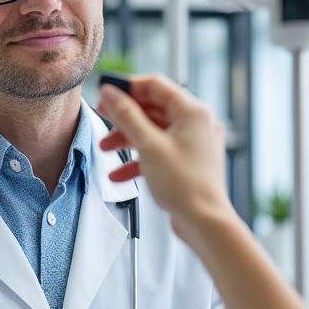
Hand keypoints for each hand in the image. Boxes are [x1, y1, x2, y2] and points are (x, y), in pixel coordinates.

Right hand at [98, 74, 237, 243]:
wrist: (205, 222)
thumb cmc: (186, 185)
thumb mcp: (148, 145)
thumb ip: (126, 115)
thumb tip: (111, 93)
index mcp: (192, 111)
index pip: (156, 85)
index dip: (128, 87)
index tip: (106, 92)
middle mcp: (196, 124)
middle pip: (153, 108)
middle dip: (125, 116)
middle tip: (103, 117)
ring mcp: (193, 143)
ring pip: (153, 131)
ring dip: (127, 139)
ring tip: (106, 149)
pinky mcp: (187, 162)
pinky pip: (159, 151)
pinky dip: (139, 158)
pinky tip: (120, 173)